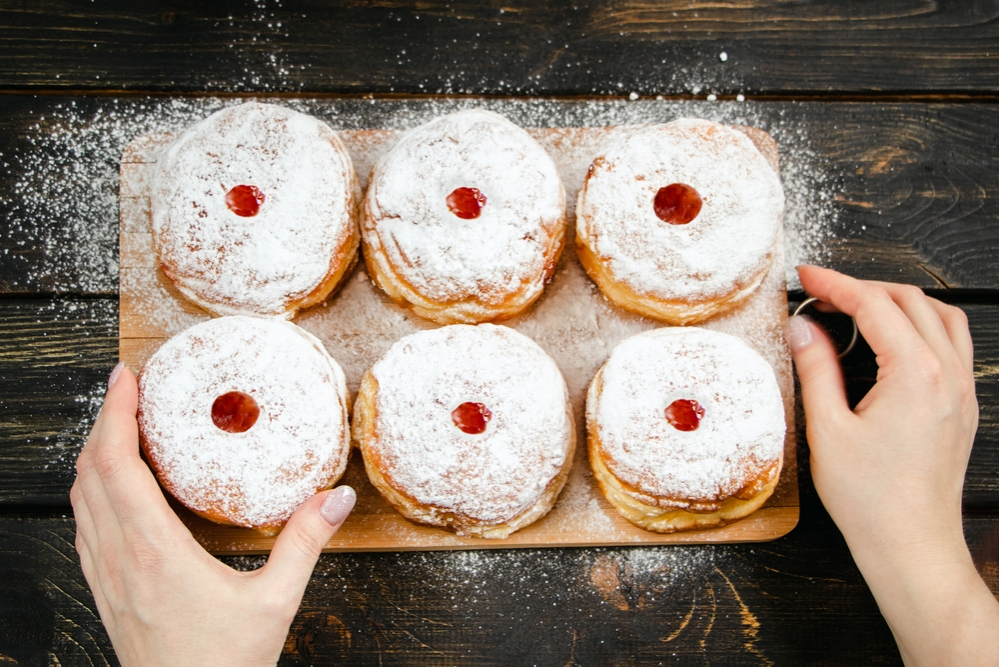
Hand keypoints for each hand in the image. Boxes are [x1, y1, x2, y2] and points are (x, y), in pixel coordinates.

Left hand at [70, 363, 355, 666]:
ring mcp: (107, 578)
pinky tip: (114, 490)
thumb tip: (336, 498)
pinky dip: (92, 491)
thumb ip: (304, 544)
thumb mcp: (275, 602)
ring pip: (80, 500)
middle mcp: (119, 559)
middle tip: (125, 387)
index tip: (126, 378)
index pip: (116, 466)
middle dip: (102, 421)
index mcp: (154, 552)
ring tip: (118, 425)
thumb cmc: (223, 665)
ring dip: (92, 455)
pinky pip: (85, 528)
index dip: (115, 415)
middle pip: (89, 474)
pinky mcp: (108, 594)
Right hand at [786, 265, 997, 665]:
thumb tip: (803, 329)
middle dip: (863, 287)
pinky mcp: (962, 408)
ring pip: (940, 317)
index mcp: (915, 373)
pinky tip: (894, 341)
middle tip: (822, 293)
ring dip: (899, 302)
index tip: (807, 277)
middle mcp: (948, 375)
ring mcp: (962, 391)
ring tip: (858, 308)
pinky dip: (922, 326)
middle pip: (910, 301)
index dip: (835, 284)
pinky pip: (953, 344)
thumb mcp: (827, 428)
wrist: (912, 545)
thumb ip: (816, 368)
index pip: (874, 305)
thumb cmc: (870, 498)